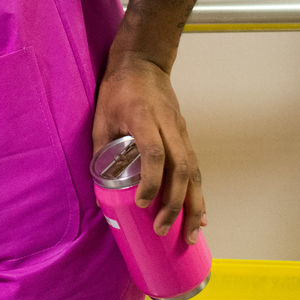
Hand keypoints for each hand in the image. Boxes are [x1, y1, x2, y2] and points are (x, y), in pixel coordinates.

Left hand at [92, 52, 206, 243]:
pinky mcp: (186, 136)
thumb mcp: (101, 116)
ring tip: (188, 235)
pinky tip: (198, 217)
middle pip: (181, 169)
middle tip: (162, 230)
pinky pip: (196, 169)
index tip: (141, 203)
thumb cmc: (118, 90)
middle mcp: (169, 126)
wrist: (144, 63)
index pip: (154, 153)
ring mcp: (182, 131)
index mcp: (144, 118)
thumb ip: (102, 151)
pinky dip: (197, 195)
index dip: (150, 181)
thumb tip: (100, 190)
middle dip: (175, 204)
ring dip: (193, 206)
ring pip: (194, 172)